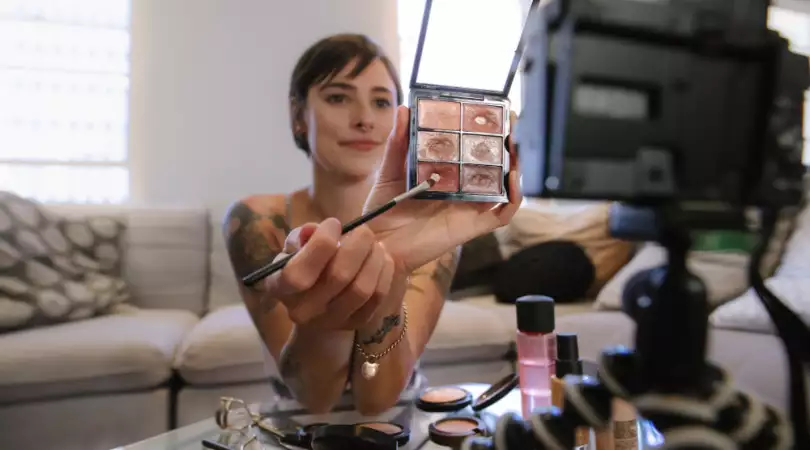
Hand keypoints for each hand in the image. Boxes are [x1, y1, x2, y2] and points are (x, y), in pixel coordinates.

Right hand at [261, 219, 396, 329]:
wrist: (316, 305)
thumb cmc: (303, 265)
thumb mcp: (295, 247)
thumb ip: (301, 236)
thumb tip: (313, 230)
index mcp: (280, 287)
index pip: (298, 274)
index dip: (321, 244)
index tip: (334, 224)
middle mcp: (302, 310)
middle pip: (338, 277)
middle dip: (357, 245)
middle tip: (363, 230)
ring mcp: (331, 320)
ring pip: (362, 288)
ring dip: (374, 258)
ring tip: (374, 243)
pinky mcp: (356, 322)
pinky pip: (377, 296)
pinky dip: (384, 271)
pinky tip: (381, 258)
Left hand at [365, 105, 522, 272]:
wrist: (378, 245)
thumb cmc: (384, 211)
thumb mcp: (389, 171)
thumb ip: (398, 144)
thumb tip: (404, 109)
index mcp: (445, 176)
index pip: (471, 151)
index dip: (486, 133)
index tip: (492, 110)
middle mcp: (462, 191)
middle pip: (494, 166)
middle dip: (507, 144)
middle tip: (511, 120)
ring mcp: (469, 209)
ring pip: (503, 187)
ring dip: (514, 166)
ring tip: (514, 145)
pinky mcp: (471, 227)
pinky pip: (501, 214)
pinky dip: (513, 198)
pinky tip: (511, 178)